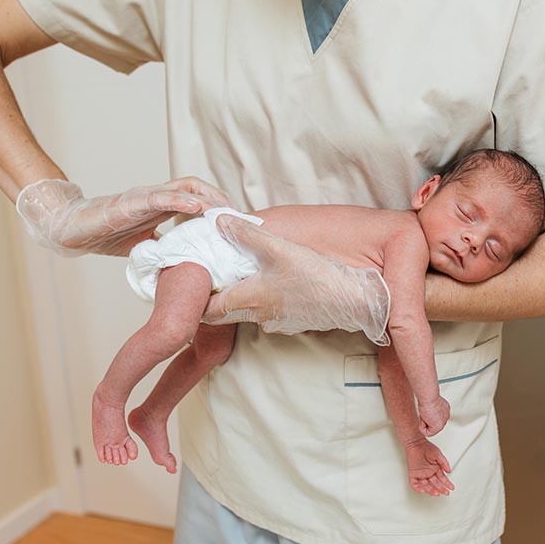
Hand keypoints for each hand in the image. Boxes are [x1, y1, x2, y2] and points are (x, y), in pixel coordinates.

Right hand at [16, 176, 234, 255]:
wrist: (74, 229)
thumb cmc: (107, 234)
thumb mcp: (146, 244)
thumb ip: (166, 248)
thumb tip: (187, 265)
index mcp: (163, 205)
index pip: (198, 200)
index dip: (219, 208)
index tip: (237, 223)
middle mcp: (158, 196)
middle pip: (198, 188)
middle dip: (221, 200)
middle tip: (239, 217)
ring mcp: (147, 196)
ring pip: (185, 187)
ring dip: (208, 198)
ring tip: (226, 212)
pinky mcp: (133, 201)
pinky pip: (161, 196)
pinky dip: (182, 200)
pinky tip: (198, 206)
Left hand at [202, 214, 390, 344]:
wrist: (353, 300)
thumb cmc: (314, 278)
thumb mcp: (277, 248)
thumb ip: (245, 234)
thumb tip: (218, 221)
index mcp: (247, 300)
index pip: (207, 311)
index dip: (195, 301)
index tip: (192, 285)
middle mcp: (258, 317)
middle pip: (226, 313)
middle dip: (216, 297)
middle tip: (214, 276)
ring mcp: (277, 322)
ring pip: (248, 311)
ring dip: (242, 295)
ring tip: (243, 273)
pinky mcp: (293, 321)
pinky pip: (269, 311)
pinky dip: (264, 298)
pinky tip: (274, 282)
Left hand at [404, 438, 453, 496]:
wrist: (415, 443)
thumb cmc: (426, 447)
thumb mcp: (438, 454)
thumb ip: (444, 463)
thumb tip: (449, 471)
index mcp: (434, 469)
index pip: (442, 479)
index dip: (447, 484)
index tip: (451, 487)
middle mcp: (428, 472)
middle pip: (435, 484)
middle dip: (441, 489)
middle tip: (445, 492)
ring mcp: (420, 474)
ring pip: (426, 486)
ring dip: (431, 490)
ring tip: (436, 493)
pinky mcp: (413, 473)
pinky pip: (414, 483)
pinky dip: (418, 488)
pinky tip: (423, 490)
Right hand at [418, 396, 449, 436]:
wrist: (429, 397)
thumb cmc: (427, 397)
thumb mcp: (430, 403)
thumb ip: (431, 409)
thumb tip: (426, 414)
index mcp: (445, 409)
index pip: (436, 417)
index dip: (427, 415)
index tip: (426, 408)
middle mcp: (446, 416)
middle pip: (433, 424)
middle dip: (426, 419)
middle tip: (425, 412)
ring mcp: (443, 422)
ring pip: (430, 429)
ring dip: (424, 422)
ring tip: (425, 414)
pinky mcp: (439, 427)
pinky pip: (427, 433)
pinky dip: (422, 427)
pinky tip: (424, 419)